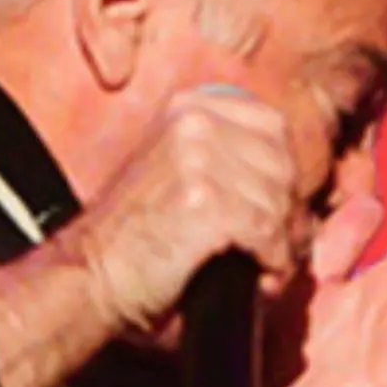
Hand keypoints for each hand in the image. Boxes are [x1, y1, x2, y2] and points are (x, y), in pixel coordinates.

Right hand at [72, 86, 305, 338]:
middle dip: (287, 215)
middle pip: (283, 165)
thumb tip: (300, 198)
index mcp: (189, 108)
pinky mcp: (205, 201)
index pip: (272, 127)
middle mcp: (195, 122)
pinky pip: (268, 230)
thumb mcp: (179, 176)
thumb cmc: (132, 241)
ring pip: (279, 201)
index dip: (282, 174)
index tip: (276, 212)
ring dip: (280, 245)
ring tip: (262, 270)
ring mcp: (199, 158)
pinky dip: (272, 262)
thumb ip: (230, 165)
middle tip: (274, 252)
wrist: (86, 277)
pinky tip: (259, 278)